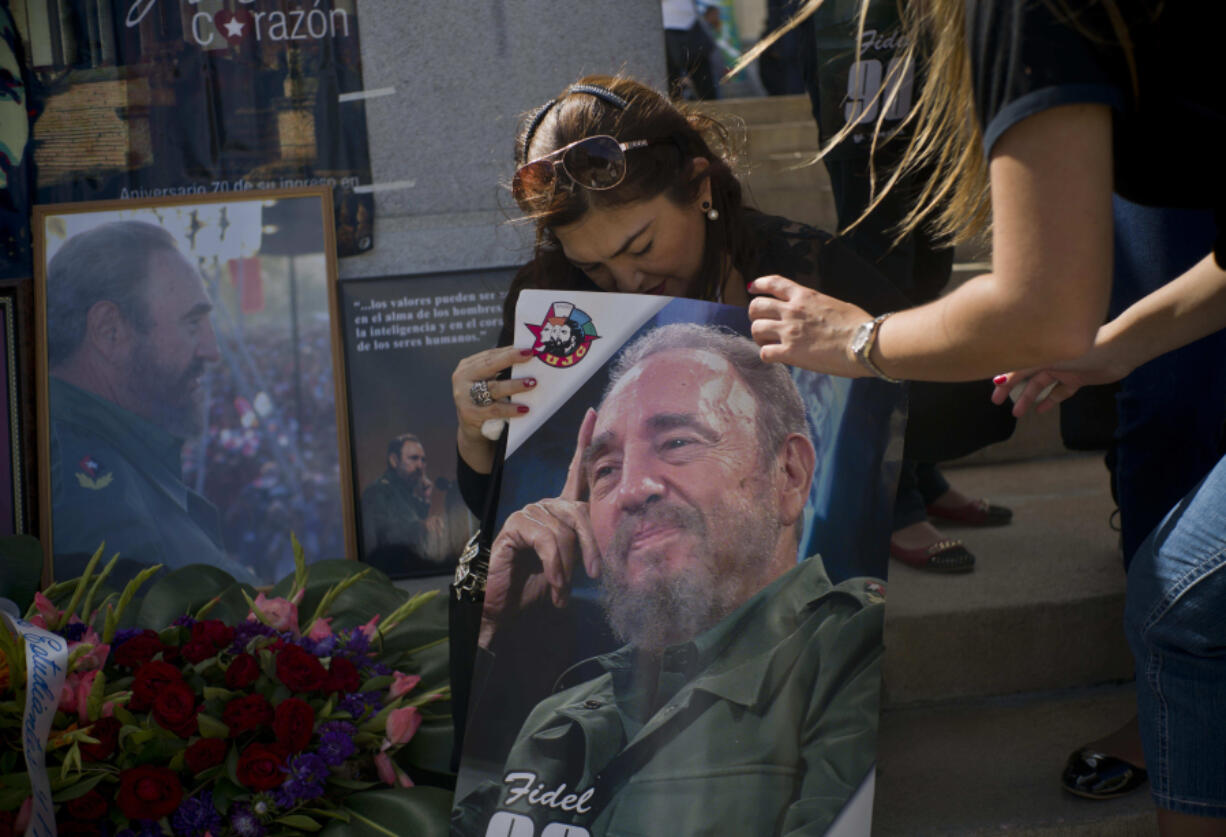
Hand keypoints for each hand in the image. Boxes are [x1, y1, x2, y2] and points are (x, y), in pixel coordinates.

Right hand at [451, 346, 536, 470]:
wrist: (472, 429)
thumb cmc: (484, 401)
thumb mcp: (487, 382)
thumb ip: (500, 371)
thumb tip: (527, 358)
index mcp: (467, 367)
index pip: (490, 355)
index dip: (509, 351)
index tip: (527, 348)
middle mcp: (462, 378)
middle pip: (489, 365)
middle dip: (511, 359)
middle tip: (530, 355)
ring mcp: (463, 396)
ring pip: (493, 388)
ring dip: (515, 385)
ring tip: (532, 383)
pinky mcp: (469, 414)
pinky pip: (494, 410)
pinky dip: (511, 409)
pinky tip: (524, 409)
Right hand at [479, 409, 599, 649]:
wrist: (506, 606)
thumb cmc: (538, 586)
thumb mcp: (571, 565)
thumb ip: (586, 546)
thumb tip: (611, 543)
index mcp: (560, 510)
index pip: (575, 471)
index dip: (584, 442)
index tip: (594, 414)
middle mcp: (544, 506)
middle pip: (581, 511)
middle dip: (592, 545)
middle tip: (596, 575)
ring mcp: (528, 513)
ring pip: (565, 530)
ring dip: (568, 566)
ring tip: (562, 589)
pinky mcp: (515, 525)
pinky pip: (547, 539)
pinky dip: (555, 566)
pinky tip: (553, 583)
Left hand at [747, 275, 870, 376]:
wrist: (865, 343)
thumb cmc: (859, 325)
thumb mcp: (835, 305)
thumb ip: (816, 307)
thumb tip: (814, 315)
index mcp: (805, 296)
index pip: (774, 283)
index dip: (759, 284)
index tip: (752, 288)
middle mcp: (792, 310)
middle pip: (756, 306)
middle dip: (755, 315)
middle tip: (762, 325)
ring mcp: (789, 331)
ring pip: (756, 329)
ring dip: (759, 337)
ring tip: (768, 343)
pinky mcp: (790, 352)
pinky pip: (764, 353)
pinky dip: (767, 356)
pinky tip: (776, 358)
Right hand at [990, 338, 1133, 416]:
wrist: (1120, 350)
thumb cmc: (1085, 349)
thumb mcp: (1050, 358)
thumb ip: (1025, 368)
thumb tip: (999, 379)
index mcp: (1042, 348)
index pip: (1016, 364)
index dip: (1003, 379)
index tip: (993, 392)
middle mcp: (1050, 356)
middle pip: (1026, 375)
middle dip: (1013, 390)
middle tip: (999, 403)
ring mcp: (1064, 368)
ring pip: (1041, 385)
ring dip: (1029, 398)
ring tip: (1018, 413)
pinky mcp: (1077, 378)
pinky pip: (1060, 391)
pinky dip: (1050, 400)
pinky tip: (1041, 410)